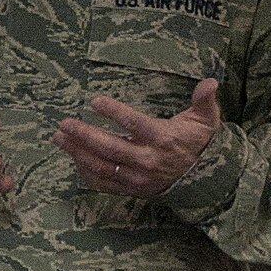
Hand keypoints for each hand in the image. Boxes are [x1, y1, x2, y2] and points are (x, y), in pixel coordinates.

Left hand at [55, 80, 220, 197]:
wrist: (202, 178)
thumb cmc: (197, 142)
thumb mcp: (206, 119)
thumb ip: (205, 100)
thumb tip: (211, 82)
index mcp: (164, 139)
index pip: (135, 124)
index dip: (115, 113)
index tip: (95, 101)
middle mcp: (148, 160)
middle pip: (112, 148)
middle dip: (85, 135)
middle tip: (64, 123)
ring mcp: (138, 177)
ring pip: (103, 166)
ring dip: (79, 152)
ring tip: (60, 138)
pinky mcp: (132, 189)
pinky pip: (104, 183)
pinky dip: (87, 173)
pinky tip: (73, 158)